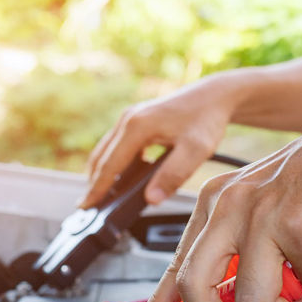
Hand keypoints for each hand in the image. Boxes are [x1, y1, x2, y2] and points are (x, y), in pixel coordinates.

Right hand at [78, 76, 238, 207]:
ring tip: (100, 196)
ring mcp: (130, 117)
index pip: (110, 165)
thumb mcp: (196, 150)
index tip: (86, 206)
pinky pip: (116, 144)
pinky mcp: (136, 118)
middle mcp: (128, 119)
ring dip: (101, 172)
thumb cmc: (207, 120)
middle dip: (93, 183)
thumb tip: (150, 199)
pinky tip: (120, 178)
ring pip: (106, 150)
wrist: (216, 95)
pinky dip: (112, 162)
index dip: (97, 188)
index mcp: (136, 127)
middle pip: (101, 157)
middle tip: (88, 207)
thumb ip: (173, 175)